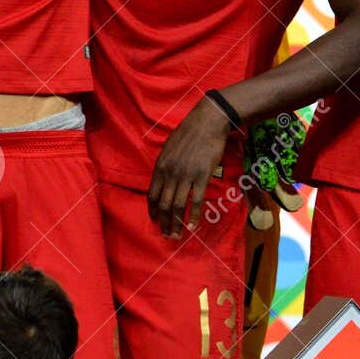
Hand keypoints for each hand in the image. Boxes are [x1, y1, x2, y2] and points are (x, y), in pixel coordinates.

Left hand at [148, 98, 231, 237]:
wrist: (208, 122)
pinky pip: (195, 201)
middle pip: (163, 204)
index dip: (153, 211)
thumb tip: (164, 179)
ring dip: (176, 223)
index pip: (152, 195)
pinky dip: (193, 216)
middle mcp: (170, 174)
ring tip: (176, 235)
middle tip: (166, 235)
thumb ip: (165, 165)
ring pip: (177, 206)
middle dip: (163, 222)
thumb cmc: (189, 132)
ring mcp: (186, 176)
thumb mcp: (169, 148)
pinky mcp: (202, 176)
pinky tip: (193, 226)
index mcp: (160, 167)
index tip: (155, 221)